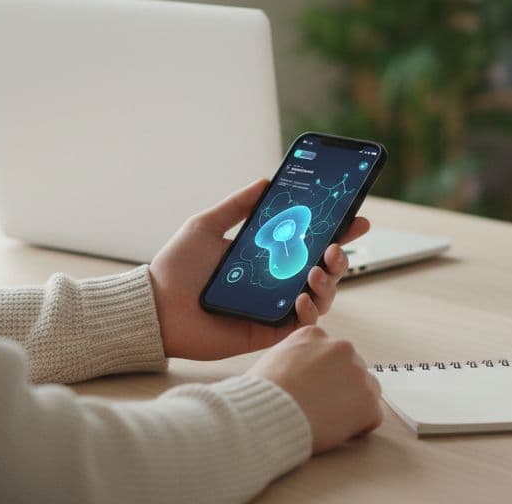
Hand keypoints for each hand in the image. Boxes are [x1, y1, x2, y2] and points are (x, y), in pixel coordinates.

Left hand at [148, 179, 369, 360]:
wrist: (156, 307)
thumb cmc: (176, 267)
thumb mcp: (206, 225)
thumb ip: (237, 205)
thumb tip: (265, 180)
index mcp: (264, 258)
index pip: (308, 243)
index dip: (335, 231)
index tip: (355, 217)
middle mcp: (274, 283)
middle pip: (322, 270)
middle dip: (340, 256)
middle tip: (337, 246)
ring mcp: (274, 309)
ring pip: (320, 297)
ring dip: (329, 282)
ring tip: (318, 269)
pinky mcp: (268, 332)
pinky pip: (301, 325)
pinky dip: (310, 311)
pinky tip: (302, 297)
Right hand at [247, 326, 382, 453]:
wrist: (268, 413)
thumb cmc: (263, 393)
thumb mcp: (274, 357)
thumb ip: (296, 353)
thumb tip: (304, 367)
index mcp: (315, 335)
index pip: (330, 352)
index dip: (322, 374)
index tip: (312, 388)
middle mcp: (341, 347)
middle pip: (350, 368)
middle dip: (340, 387)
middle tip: (319, 406)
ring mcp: (357, 374)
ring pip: (366, 389)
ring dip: (353, 404)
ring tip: (327, 419)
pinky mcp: (367, 402)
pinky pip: (371, 416)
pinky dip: (359, 426)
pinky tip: (336, 430)